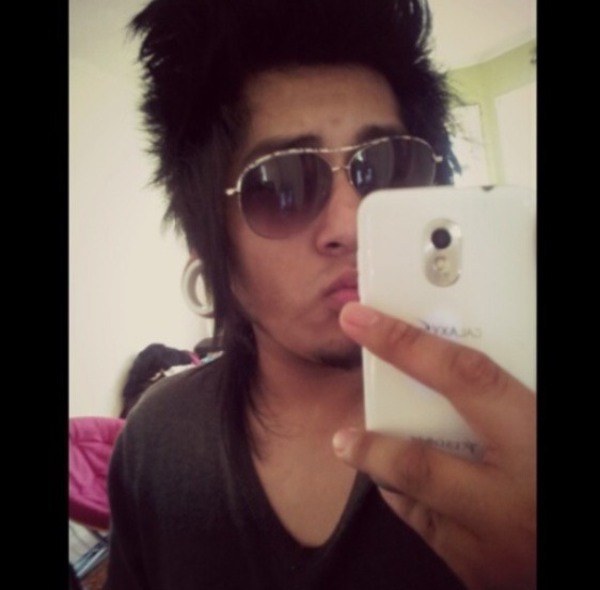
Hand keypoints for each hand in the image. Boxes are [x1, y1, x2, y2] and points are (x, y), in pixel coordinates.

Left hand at [334, 302, 535, 589]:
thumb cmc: (576, 479)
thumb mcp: (545, 420)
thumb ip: (519, 390)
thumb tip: (470, 366)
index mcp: (535, 445)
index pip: (464, 377)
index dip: (406, 343)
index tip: (360, 319)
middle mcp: (508, 501)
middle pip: (418, 465)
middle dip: (373, 448)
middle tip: (344, 437)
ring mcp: (494, 547)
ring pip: (418, 508)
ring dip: (392, 480)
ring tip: (377, 462)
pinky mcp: (486, 578)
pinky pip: (438, 536)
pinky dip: (423, 509)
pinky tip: (427, 496)